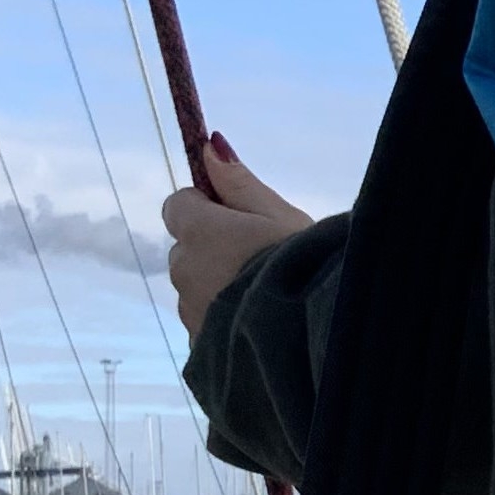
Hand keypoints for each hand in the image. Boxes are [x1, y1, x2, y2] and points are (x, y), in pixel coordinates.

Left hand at [163, 136, 312, 333]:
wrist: (317, 339)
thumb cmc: (304, 267)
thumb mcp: (280, 215)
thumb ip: (238, 182)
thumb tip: (208, 146)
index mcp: (198, 232)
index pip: (178, 205)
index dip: (206, 207)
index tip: (240, 217)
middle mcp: (183, 271)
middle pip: (187, 249)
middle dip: (212, 250)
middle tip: (262, 259)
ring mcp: (189, 313)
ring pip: (196, 288)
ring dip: (218, 287)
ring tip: (266, 298)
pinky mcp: (200, 349)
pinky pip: (205, 326)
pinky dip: (223, 323)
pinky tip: (259, 328)